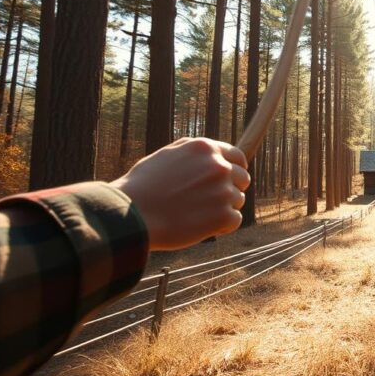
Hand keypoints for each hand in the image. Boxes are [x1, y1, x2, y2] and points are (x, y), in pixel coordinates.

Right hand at [111, 138, 250, 250]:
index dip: (236, 169)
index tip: (231, 180)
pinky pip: (234, 220)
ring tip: (196, 213)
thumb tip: (214, 154)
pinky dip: (222, 226)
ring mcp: (223, 191)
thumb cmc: (143, 186)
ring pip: (237, 201)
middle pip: (243, 179)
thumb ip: (194, 154)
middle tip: (209, 201)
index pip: (238, 157)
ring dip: (222, 208)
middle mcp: (219, 166)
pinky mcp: (223, 215)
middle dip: (230, 189)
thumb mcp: (167, 155)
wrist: (132, 215)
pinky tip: (202, 226)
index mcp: (205, 148)